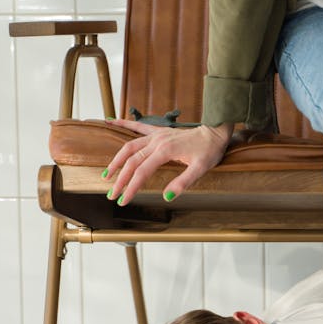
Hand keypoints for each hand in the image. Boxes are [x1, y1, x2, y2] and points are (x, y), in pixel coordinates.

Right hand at [103, 120, 234, 205]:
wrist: (215, 132)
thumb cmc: (209, 151)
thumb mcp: (200, 169)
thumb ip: (182, 183)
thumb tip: (167, 197)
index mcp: (165, 151)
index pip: (142, 172)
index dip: (131, 187)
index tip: (123, 200)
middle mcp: (157, 141)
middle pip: (132, 161)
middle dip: (120, 179)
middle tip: (112, 194)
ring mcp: (156, 135)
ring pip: (130, 146)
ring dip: (117, 160)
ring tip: (107, 174)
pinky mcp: (158, 131)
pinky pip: (137, 126)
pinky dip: (123, 124)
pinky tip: (110, 122)